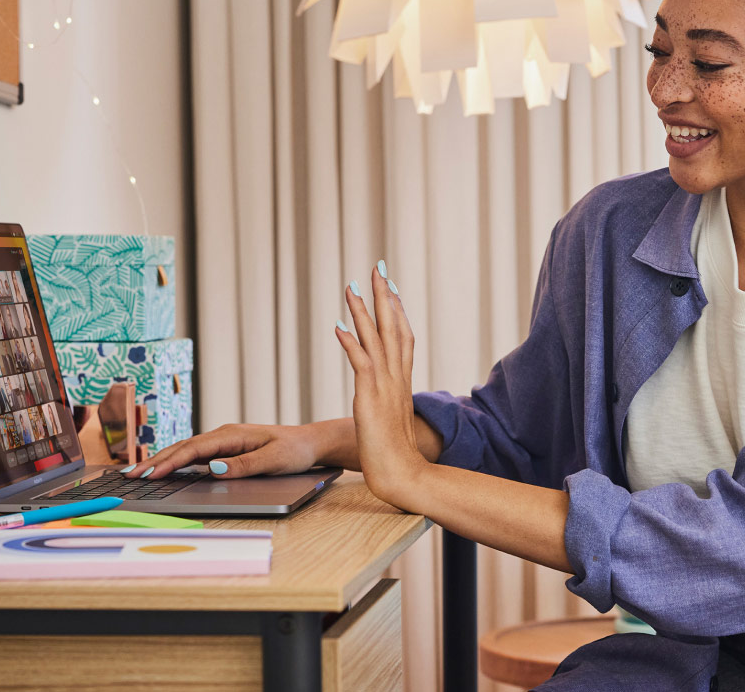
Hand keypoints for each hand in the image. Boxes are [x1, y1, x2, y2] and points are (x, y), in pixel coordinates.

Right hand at [120, 423, 321, 480]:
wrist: (309, 443)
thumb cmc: (294, 451)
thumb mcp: (273, 460)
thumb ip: (243, 465)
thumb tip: (213, 468)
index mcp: (232, 434)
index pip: (194, 449)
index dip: (169, 462)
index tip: (150, 474)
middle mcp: (224, 434)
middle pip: (183, 447)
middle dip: (156, 461)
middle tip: (130, 475)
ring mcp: (223, 441)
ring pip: (186, 450)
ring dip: (162, 461)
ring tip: (138, 473)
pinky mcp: (225, 449)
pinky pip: (195, 455)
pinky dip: (176, 462)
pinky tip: (163, 470)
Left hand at [335, 262, 428, 509]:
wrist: (404, 476)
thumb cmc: (397, 454)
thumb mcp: (393, 419)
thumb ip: (390, 400)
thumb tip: (381, 390)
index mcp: (403, 381)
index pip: (403, 336)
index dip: (397, 309)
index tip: (390, 286)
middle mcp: (397, 378)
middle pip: (393, 327)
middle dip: (385, 296)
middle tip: (377, 268)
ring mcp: (386, 386)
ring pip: (376, 339)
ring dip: (364, 310)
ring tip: (352, 286)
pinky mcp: (371, 398)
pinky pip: (361, 364)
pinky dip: (351, 343)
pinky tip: (340, 326)